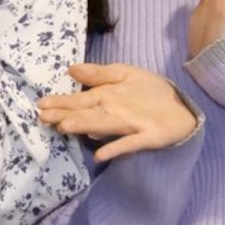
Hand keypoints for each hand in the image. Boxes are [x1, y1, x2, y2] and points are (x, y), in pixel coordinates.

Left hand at [38, 62, 197, 162]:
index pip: (80, 100)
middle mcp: (117, 109)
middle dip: (66, 113)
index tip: (40, 105)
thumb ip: (98, 74)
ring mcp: (133, 124)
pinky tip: (100, 155)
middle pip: (89, 112)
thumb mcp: (125, 74)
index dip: (61, 102)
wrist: (184, 107)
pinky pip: (131, 144)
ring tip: (65, 127)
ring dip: (86, 126)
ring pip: (106, 125)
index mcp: (109, 94)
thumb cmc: (150, 92)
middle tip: (43, 117)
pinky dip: (117, 148)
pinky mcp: (149, 136)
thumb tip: (70, 69)